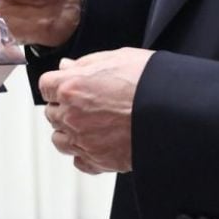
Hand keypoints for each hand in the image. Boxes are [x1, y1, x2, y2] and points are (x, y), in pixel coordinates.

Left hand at [37, 47, 153, 174]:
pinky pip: (79, 161)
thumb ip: (85, 63)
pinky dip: (83, 153)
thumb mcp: (116, 58)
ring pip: (59, 140)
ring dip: (68, 131)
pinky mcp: (99, 161)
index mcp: (71, 87)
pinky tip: (96, 143)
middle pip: (51, 113)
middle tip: (83, 102)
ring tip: (87, 124)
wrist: (173, 111)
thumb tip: (67, 66)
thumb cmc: (148, 82)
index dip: (56, 84)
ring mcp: (84, 141)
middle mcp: (72, 116)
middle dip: (63, 107)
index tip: (65, 85)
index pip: (45, 86)